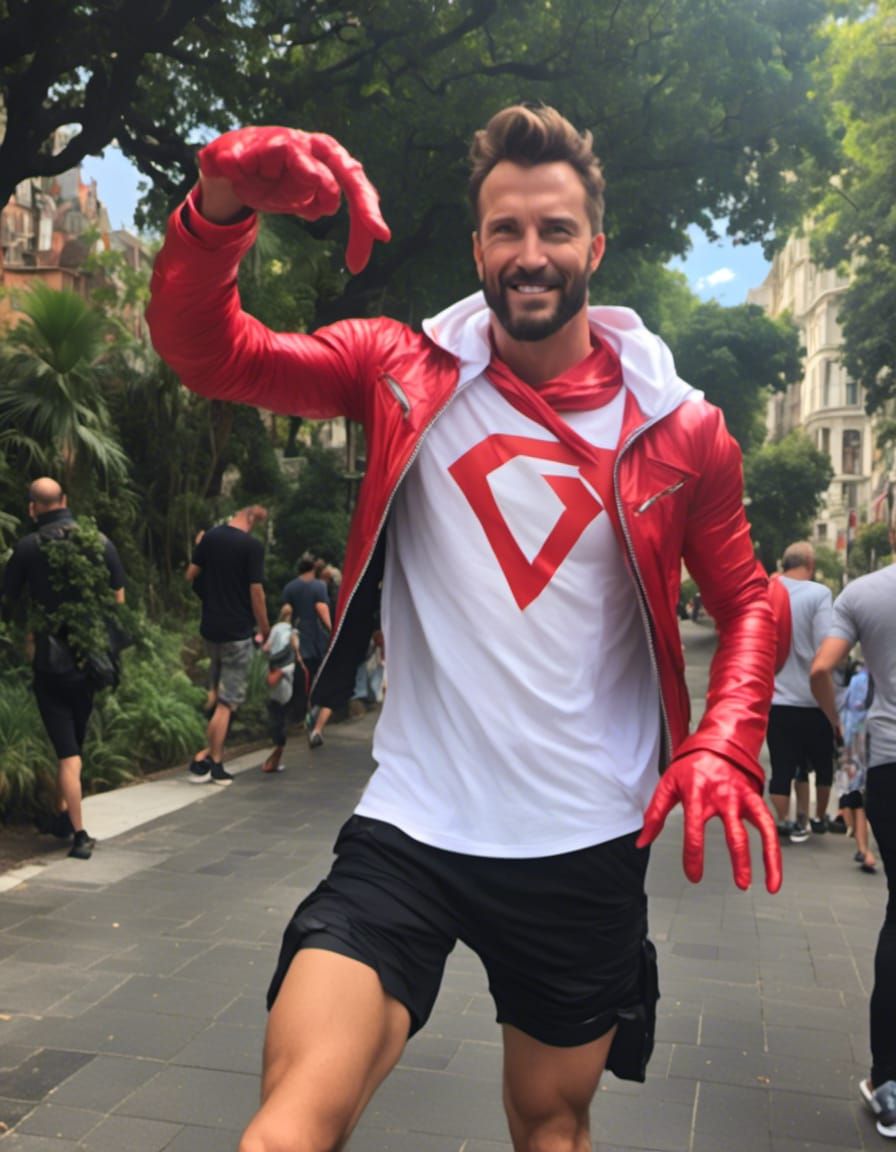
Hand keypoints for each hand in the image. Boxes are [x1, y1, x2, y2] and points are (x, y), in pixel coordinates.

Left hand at [198, 126, 390, 271]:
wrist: (244, 170)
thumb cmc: (232, 160)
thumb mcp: (219, 159)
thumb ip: (220, 160)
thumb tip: (223, 162)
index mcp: (289, 143)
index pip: (306, 157)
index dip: (315, 177)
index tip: (325, 203)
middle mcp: (317, 153)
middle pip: (348, 173)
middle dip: (364, 202)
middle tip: (378, 234)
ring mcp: (328, 173)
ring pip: (357, 194)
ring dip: (363, 227)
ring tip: (358, 262)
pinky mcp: (329, 193)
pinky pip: (352, 213)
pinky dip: (358, 237)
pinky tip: (355, 260)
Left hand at [636, 750, 781, 893]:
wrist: (718, 743)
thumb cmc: (691, 766)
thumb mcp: (667, 784)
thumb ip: (654, 814)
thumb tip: (642, 841)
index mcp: (697, 792)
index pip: (695, 828)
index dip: (694, 855)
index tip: (694, 875)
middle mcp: (723, 796)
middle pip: (735, 833)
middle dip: (739, 862)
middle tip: (739, 884)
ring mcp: (742, 798)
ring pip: (762, 829)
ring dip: (768, 858)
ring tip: (768, 885)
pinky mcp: (754, 799)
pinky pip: (769, 825)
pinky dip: (775, 849)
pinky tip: (774, 870)